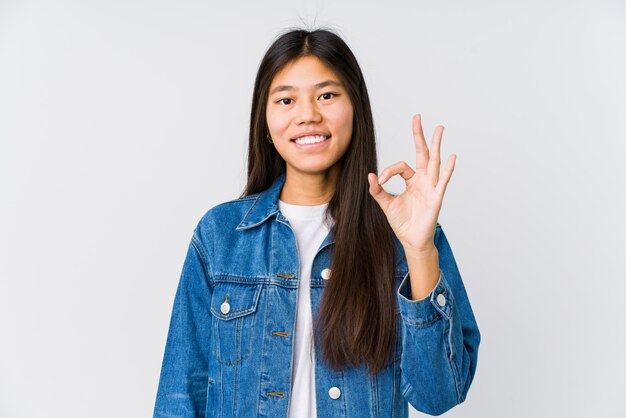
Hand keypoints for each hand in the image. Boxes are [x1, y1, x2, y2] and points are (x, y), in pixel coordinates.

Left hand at [367, 114, 455, 251]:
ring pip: (434, 161)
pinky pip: (443, 181)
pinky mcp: (436, 197)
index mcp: (411, 180)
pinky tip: (451, 156)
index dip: (388, 171)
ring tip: (439, 128)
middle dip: (419, 135)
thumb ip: (377, 191)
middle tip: (417, 117)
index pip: (401, 166)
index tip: (379, 181)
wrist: (411, 240)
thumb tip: (370, 176)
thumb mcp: (386, 204)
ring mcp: (431, 187)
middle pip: (422, 153)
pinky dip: (448, 169)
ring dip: (436, 145)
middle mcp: (423, 180)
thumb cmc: (402, 222)